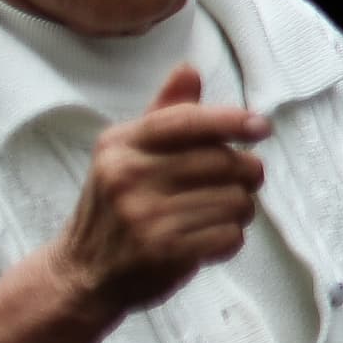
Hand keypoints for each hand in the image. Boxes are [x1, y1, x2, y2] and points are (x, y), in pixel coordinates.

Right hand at [47, 67, 267, 315]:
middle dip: (247, 174)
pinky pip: (230, 235)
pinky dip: (230, 240)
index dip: (231, 120)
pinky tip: (208, 241)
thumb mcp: (126, 155)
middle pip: (225, 161)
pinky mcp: (162, 250)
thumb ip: (163, 115)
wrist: (81, 273)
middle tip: (239, 184)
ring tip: (216, 216)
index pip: (186, 121)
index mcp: (120, 145)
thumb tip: (189, 69)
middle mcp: (128, 176)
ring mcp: (144, 215)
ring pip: (235, 200)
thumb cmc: (116, 207)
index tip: (261, 127)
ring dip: (240, 210)